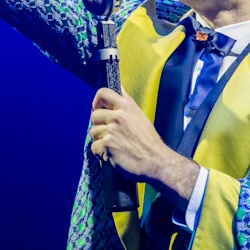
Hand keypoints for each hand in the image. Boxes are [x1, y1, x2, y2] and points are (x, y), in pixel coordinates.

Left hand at [90, 88, 200, 207]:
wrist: (155, 161)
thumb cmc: (150, 141)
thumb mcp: (140, 116)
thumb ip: (127, 103)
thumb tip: (120, 88)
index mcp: (127, 107)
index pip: (103, 93)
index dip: (97, 101)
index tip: (98, 108)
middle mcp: (118, 116)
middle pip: (94, 115)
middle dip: (99, 125)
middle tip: (109, 134)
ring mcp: (111, 131)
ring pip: (93, 132)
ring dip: (100, 140)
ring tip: (113, 146)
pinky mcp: (107, 145)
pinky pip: (94, 147)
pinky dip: (100, 153)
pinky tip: (111, 155)